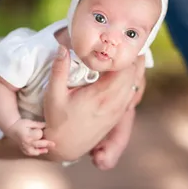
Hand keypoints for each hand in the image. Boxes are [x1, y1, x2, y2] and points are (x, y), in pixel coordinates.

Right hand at [6, 119, 54, 155]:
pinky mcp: (22, 148)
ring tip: (47, 150)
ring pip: (34, 152)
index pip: (38, 135)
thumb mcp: (29, 122)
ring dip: (40, 151)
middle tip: (54, 144)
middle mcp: (26, 142)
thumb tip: (47, 125)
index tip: (44, 130)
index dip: (42, 133)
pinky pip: (29, 153)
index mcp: (28, 135)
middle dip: (47, 144)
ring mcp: (24, 147)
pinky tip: (39, 151)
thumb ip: (38, 124)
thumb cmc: (20, 124)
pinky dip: (34, 153)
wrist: (11, 128)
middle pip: (38, 144)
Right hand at [43, 46, 145, 161]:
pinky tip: (122, 73)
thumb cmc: (57, 120)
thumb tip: (62, 47)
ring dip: (132, 69)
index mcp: (101, 95)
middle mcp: (115, 103)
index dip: (123, 54)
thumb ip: (59, 70)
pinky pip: (131, 93)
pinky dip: (130, 81)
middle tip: (121, 43)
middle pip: (134, 74)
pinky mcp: (118, 115)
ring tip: (122, 55)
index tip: (116, 42)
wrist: (65, 146)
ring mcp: (118, 110)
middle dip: (130, 57)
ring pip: (134, 84)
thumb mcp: (53, 94)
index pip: (125, 68)